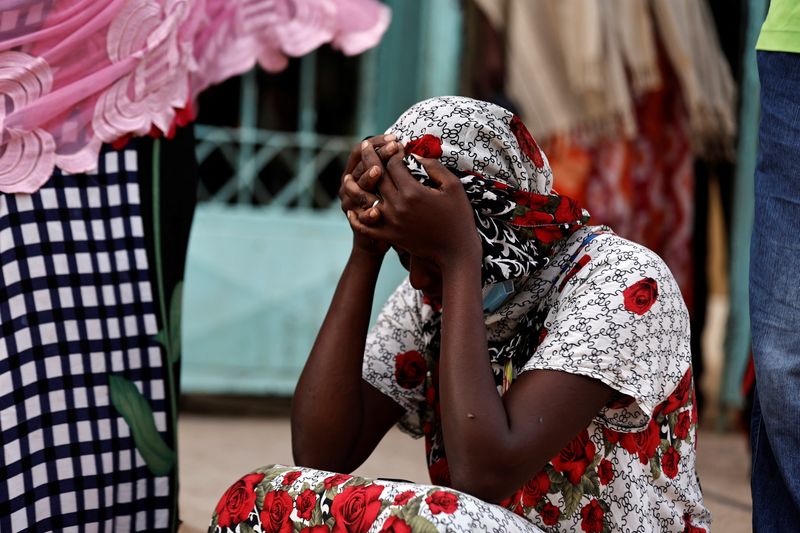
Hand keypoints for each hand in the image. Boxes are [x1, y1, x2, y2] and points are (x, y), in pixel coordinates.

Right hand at [339, 135, 397, 255]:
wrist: (377, 237)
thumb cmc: (388, 204)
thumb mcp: (389, 183)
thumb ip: (396, 168)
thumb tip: (414, 151)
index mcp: (357, 171)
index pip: (361, 151)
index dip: (377, 143)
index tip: (395, 139)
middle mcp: (349, 184)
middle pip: (360, 166)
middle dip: (378, 155)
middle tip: (395, 146)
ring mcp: (351, 203)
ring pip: (355, 189)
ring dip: (367, 179)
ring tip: (378, 171)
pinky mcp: (357, 221)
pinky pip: (360, 217)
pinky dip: (367, 215)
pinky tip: (377, 211)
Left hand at [347, 148, 481, 268]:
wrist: (456, 252)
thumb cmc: (458, 217)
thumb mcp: (453, 187)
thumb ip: (434, 167)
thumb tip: (417, 155)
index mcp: (413, 192)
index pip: (394, 165)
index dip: (393, 152)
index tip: (394, 144)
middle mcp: (398, 206)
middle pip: (377, 177)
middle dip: (370, 158)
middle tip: (365, 145)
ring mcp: (391, 222)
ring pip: (366, 200)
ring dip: (354, 187)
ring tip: (346, 177)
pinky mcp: (390, 236)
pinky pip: (367, 227)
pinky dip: (357, 219)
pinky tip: (352, 211)